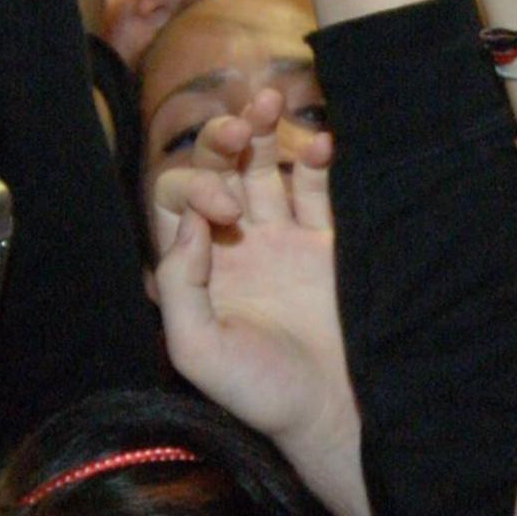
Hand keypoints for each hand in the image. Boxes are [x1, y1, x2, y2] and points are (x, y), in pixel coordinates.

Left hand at [152, 97, 360, 464]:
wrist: (337, 414)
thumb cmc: (262, 392)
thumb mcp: (198, 350)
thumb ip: (181, 285)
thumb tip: (188, 224)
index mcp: (197, 269)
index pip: (179, 200)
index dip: (195, 185)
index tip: (226, 208)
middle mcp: (235, 247)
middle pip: (220, 169)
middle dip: (223, 140)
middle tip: (241, 126)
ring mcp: (284, 240)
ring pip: (267, 166)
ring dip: (264, 130)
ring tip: (271, 101)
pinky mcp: (329, 242)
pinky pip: (318, 185)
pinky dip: (317, 156)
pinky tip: (320, 141)